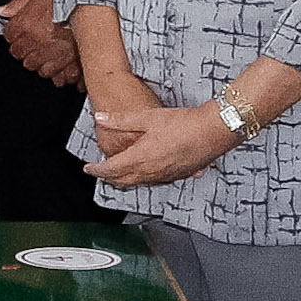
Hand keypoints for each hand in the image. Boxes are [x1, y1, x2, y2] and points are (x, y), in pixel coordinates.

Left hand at [0, 0, 79, 86]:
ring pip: (36, 67)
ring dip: (41, 61)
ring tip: (51, 51)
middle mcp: (34, 42)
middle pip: (20, 54)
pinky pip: (57, 77)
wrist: (92, 5)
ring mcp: (50, 55)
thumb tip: (4, 11)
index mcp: (24, 24)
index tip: (23, 31)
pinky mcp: (68, 65)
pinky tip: (62, 63)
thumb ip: (19, 3)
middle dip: (27, 48)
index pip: (9, 36)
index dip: (17, 33)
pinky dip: (59, 73)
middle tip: (37, 41)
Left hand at [85, 100, 238, 187]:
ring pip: (138, 182)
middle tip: (99, 173)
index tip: (88, 168)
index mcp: (140, 157)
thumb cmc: (183, 123)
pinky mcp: (177, 176)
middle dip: (108, 178)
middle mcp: (151, 171)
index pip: (111, 169)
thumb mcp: (148, 117)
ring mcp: (165, 176)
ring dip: (125, 179)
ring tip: (117, 173)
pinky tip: (145, 172)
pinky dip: (143, 178)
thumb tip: (100, 118)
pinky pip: (154, 181)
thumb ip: (121, 120)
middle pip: (122, 180)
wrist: (213, 132)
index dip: (96, 170)